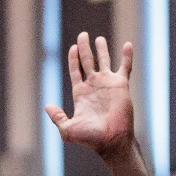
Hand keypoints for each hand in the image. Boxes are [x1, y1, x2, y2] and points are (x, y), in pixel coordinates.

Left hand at [44, 32, 133, 154]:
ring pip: (104, 61)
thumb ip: (57, 117)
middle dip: (84, 48)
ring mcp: (108, 84)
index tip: (73, 47)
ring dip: (101, 49)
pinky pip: (125, 67)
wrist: (111, 141)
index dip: (73, 58)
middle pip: (87, 61)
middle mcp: (94, 86)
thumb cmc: (90, 138)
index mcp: (81, 93)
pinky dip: (126, 56)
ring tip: (98, 38)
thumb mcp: (68, 129)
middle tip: (82, 35)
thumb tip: (47, 106)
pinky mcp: (121, 85)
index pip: (76, 70)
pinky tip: (127, 45)